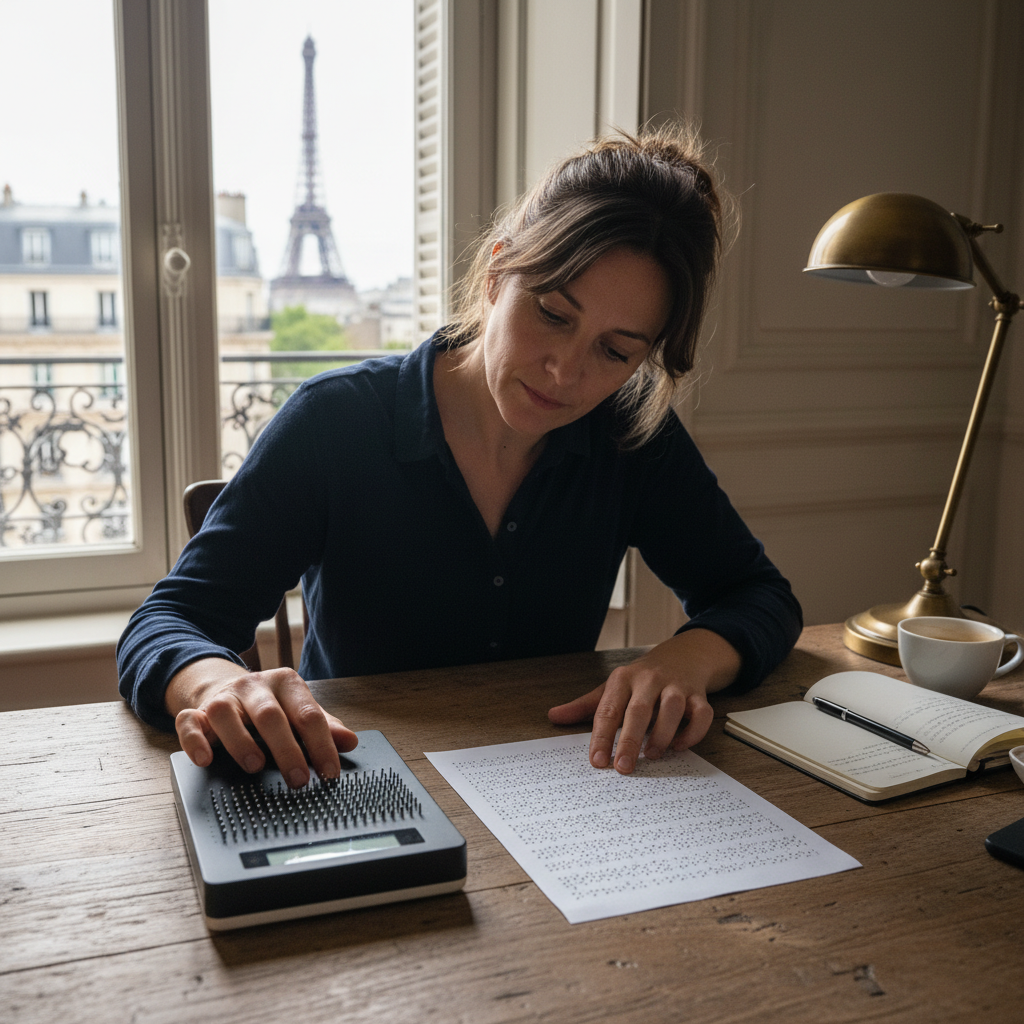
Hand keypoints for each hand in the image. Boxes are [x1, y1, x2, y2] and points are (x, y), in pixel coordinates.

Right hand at [166, 658, 357, 786]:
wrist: (224, 686)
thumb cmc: (270, 705)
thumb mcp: (298, 710)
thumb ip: (323, 726)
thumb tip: (350, 742)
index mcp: (286, 683)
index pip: (308, 714)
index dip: (321, 744)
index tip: (329, 772)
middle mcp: (254, 686)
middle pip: (270, 715)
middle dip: (287, 749)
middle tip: (298, 780)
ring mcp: (223, 697)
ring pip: (226, 714)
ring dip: (241, 741)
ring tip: (255, 767)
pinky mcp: (197, 710)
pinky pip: (189, 721)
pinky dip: (195, 740)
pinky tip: (206, 759)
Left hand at [547, 628, 740, 773]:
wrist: (681, 656)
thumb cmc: (641, 680)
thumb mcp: (611, 688)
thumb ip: (584, 706)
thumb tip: (554, 717)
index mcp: (623, 679)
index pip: (608, 709)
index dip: (601, 737)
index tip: (597, 761)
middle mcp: (649, 680)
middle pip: (639, 710)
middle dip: (629, 740)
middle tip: (622, 768)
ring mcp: (676, 686)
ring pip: (672, 709)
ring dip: (662, 734)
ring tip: (652, 755)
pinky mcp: (699, 695)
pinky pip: (701, 714)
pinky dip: (692, 732)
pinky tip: (679, 746)